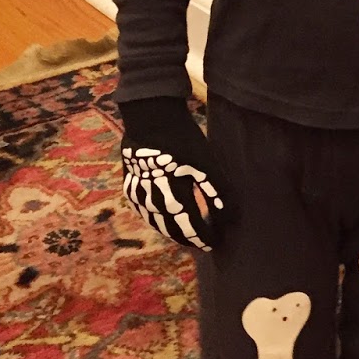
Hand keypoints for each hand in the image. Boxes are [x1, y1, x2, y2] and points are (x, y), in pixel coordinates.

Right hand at [119, 96, 224, 250]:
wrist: (149, 116)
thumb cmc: (181, 137)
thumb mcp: (204, 162)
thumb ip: (216, 190)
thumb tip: (229, 215)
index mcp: (172, 195)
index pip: (189, 226)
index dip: (202, 236)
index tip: (215, 242)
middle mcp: (151, 200)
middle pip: (171, 228)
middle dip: (188, 237)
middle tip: (203, 243)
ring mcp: (137, 194)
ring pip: (155, 222)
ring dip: (171, 231)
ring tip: (186, 235)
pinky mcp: (129, 185)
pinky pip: (143, 211)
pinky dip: (156, 219)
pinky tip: (164, 220)